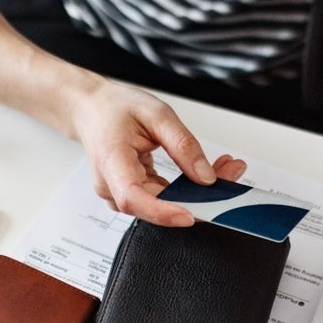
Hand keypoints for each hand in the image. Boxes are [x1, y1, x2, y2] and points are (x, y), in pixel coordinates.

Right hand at [67, 79, 246, 225]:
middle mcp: (111, 185)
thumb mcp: (156, 113)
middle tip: (231, 173)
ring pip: (163, 205)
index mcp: (111, 160)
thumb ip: (183, 144)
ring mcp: (120, 193)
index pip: (133, 197)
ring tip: (225, 168)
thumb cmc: (115, 108)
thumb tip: (205, 176)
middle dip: (198, 195)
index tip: (190, 214)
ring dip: (196, 192)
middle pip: (156, 204)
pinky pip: (161, 199)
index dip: (162, 211)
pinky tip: (205, 174)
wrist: (91, 109)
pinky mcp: (131, 194)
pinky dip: (186, 189)